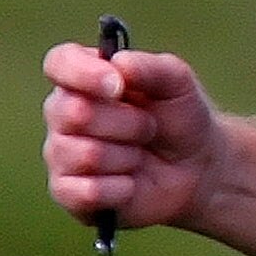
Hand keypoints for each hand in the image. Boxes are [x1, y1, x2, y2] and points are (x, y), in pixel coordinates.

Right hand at [40, 43, 222, 231]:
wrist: (197, 169)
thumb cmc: (180, 118)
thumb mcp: (179, 84)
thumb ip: (152, 67)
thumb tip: (118, 63)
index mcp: (84, 78)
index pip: (59, 63)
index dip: (83, 73)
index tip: (117, 85)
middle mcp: (63, 113)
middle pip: (74, 113)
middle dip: (128, 123)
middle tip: (149, 127)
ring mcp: (60, 154)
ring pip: (85, 154)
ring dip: (129, 156)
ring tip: (140, 154)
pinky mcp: (67, 192)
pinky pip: (87, 191)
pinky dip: (122, 187)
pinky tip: (132, 183)